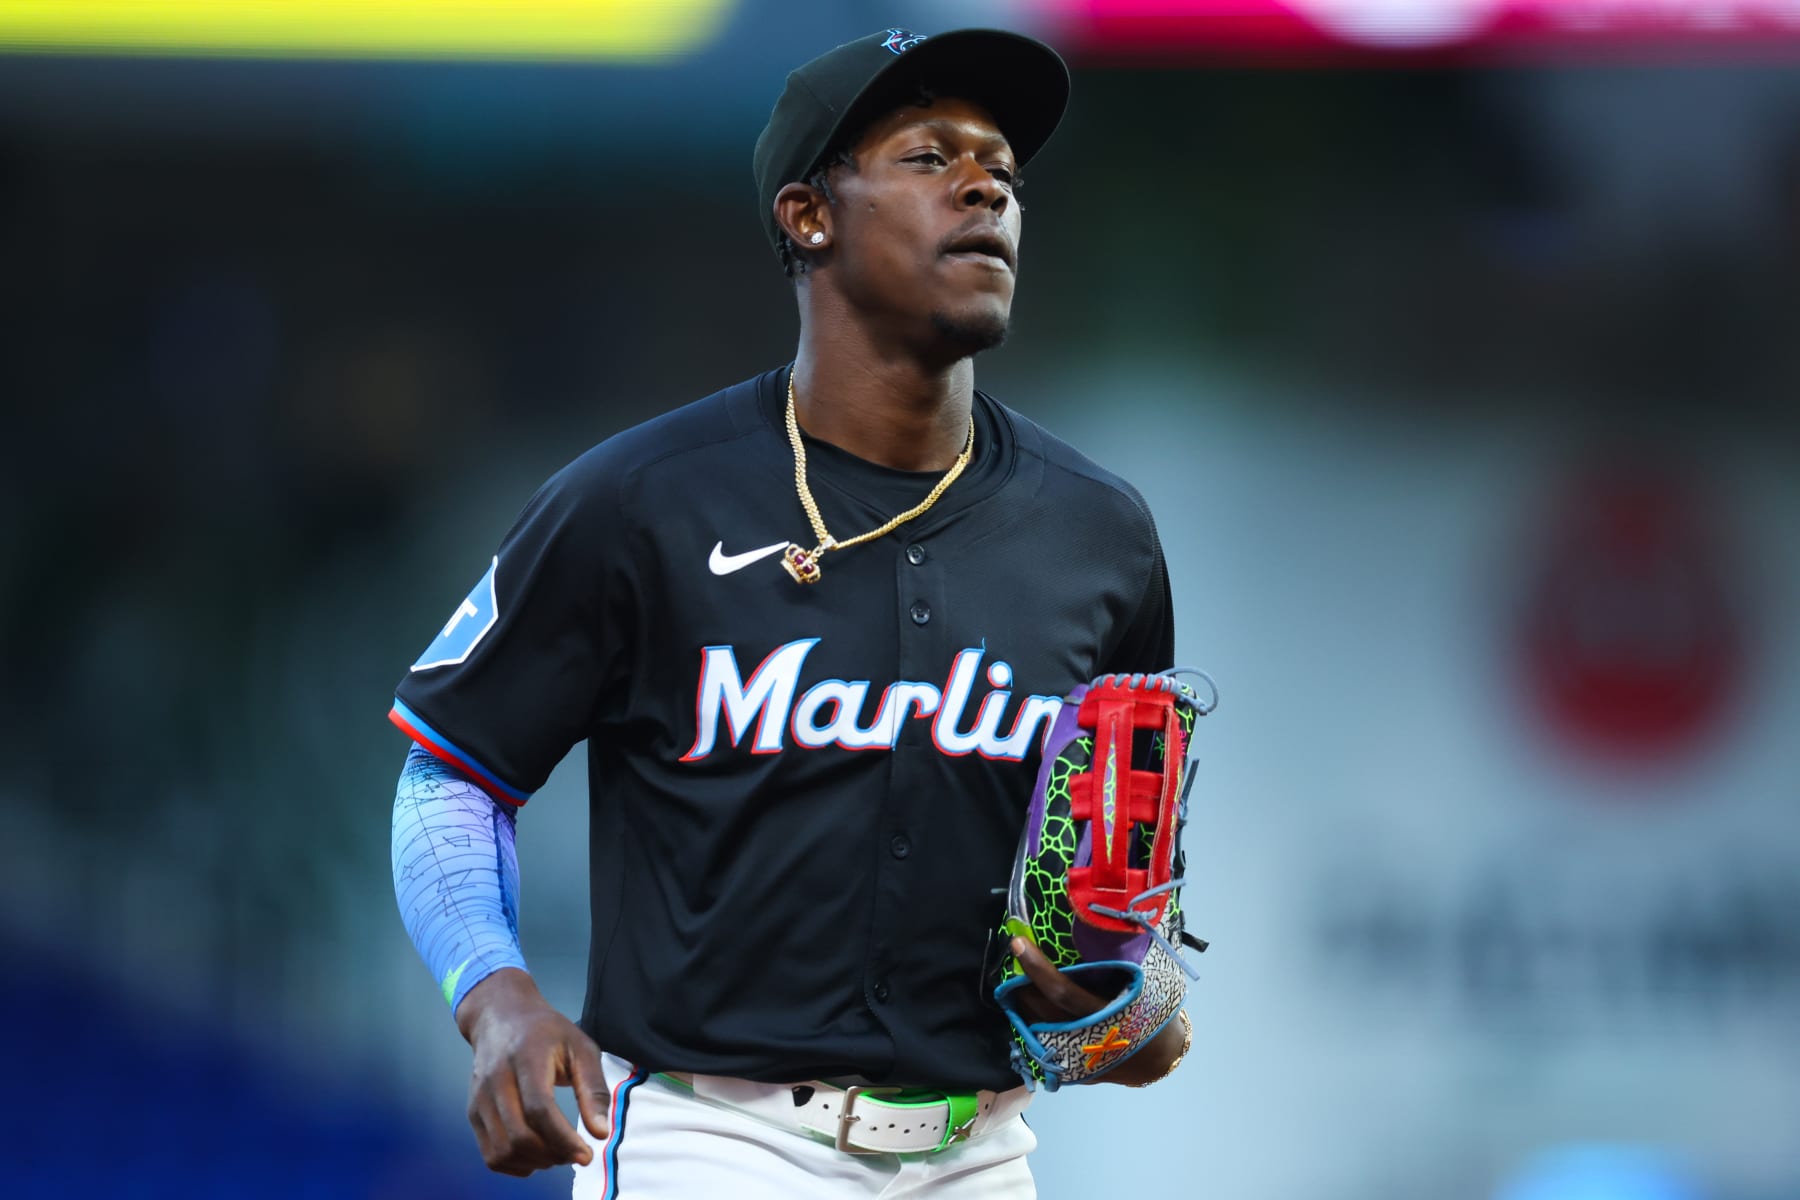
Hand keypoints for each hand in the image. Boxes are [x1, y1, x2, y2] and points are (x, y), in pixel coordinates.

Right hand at [455, 968, 609, 1175]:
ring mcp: (480, 1098)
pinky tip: (536, 1156)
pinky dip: (515, 1165)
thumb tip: (600, 1133)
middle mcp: (496, 1080)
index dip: (563, 1139)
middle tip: (575, 1153)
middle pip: (519, 1135)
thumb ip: (593, 1089)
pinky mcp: (473, 1112)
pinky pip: (490, 1154)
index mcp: (526, 1058)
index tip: (586, 1155)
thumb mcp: (581, 1048)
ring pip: (503, 1150)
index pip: (539, 1109)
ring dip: (535, 1162)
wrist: (501, 1017)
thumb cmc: (548, 1032)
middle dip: (553, 1154)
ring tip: (557, 1153)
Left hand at [1009, 937, 1184, 1085]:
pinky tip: (1029, 1004)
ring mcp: (1076, 1059)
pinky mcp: (1068, 1069)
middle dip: (1021, 984)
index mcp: (1108, 1016)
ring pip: (1034, 1028)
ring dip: (1022, 1003)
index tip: (1018, 943)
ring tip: (1016, 978)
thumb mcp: (1142, 984)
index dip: (1037, 968)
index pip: (1062, 992)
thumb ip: (1116, 964)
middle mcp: (1087, 1040)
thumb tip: (1085, 928)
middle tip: (1013, 959)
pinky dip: (1031, 1021)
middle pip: (1041, 1011)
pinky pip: (1040, 1042)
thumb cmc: (1152, 1009)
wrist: (1159, 1056)